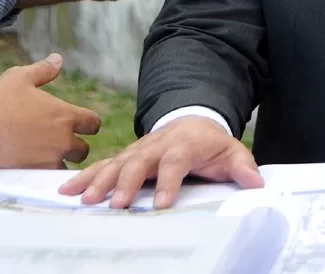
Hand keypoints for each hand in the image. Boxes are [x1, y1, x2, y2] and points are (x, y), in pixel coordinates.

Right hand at [0, 54, 101, 167]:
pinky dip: (45, 176)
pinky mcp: (35, 175)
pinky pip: (49, 180)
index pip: (93, 123)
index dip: (88, 124)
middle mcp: (63, 140)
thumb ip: (44, 70)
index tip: (78, 125)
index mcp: (65, 115)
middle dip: (74, 147)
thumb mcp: (20, 78)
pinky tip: (33, 170)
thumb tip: (58, 59)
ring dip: (59, 163)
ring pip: (67, 167)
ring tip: (43, 158)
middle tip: (57, 143)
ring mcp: (50, 160)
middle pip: (83, 149)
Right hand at [58, 116, 262, 208]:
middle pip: (138, 161)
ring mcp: (137, 149)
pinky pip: (102, 165)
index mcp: (184, 144)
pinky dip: (84, 177)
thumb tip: (257, 184)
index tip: (161, 203)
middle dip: (126, 182)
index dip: (168, 181)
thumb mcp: (232, 152)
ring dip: (99, 181)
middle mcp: (156, 145)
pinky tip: (66, 191)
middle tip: (116, 205)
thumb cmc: (211, 144)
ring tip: (86, 200)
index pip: (175, 161)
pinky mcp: (124, 156)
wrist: (191, 120)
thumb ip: (243, 168)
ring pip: (115, 163)